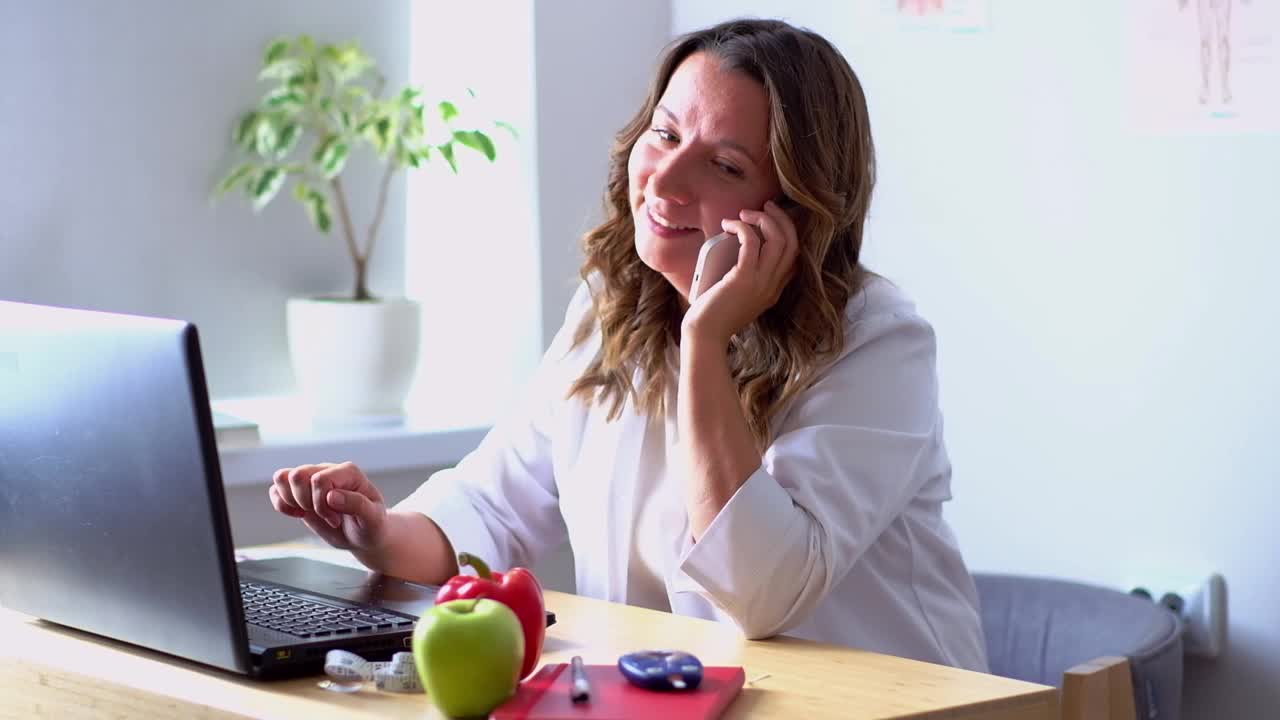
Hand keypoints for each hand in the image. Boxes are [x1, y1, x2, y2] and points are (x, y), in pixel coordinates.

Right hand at [269, 462, 387, 551]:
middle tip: (323, 516)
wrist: (364, 535)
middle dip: (305, 502)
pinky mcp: (300, 492)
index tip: (336, 519)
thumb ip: (356, 504)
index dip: (322, 504)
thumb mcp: (373, 518)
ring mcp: (312, 479)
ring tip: (308, 512)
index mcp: (348, 472)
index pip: (320, 480)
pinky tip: (298, 514)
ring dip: (291, 501)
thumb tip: (331, 496)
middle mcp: (328, 470)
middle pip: (297, 475)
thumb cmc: (372, 525)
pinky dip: (281, 504)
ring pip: (282, 477)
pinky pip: (276, 489)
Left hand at [682, 199, 798, 347]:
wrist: (704, 335)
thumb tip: (733, 245)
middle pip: (792, 243)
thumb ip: (742, 275)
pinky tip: (730, 225)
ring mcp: (761, 283)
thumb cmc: (712, 315)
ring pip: (778, 239)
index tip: (772, 220)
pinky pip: (752, 242)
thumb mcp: (736, 294)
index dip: (788, 233)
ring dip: (763, 219)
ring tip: (745, 213)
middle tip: (765, 206)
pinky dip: (742, 227)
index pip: (794, 257)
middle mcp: (772, 286)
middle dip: (781, 218)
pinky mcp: (743, 279)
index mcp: (773, 291)